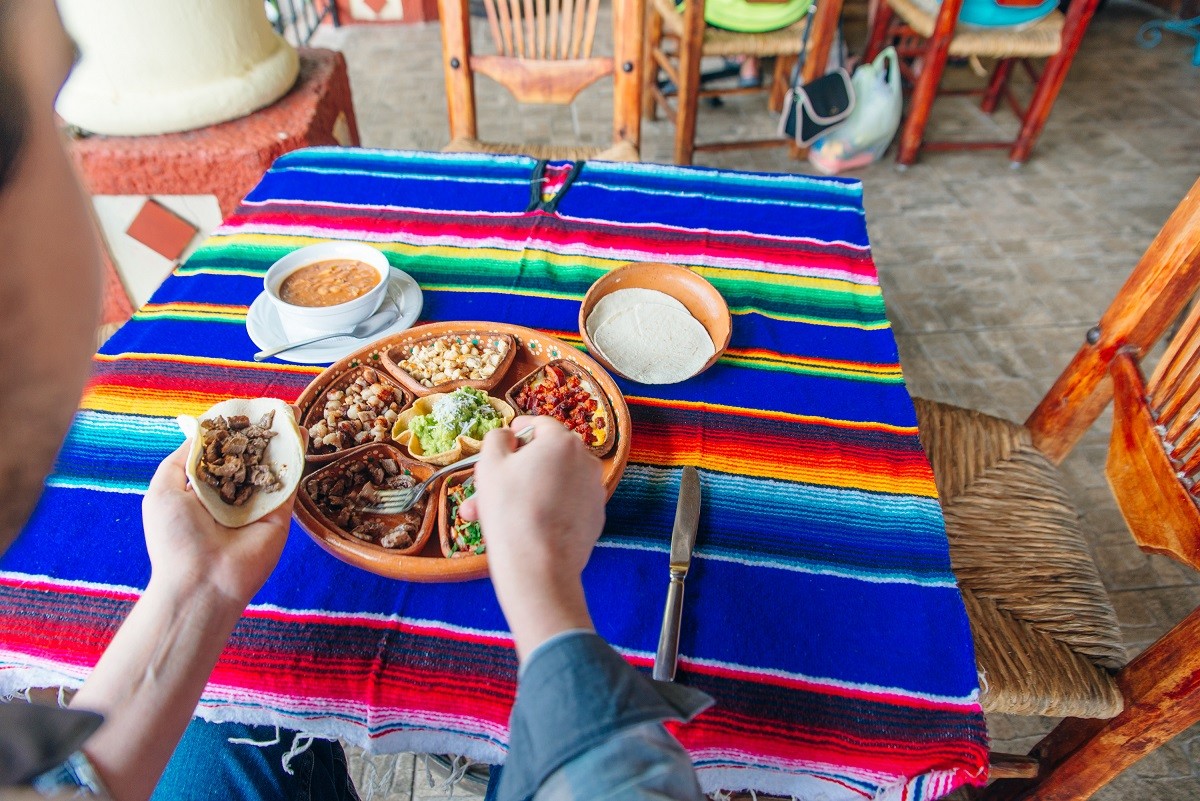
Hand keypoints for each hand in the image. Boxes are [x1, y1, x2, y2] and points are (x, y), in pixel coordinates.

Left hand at [141, 413, 302, 607]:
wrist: (202, 582)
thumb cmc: (175, 538)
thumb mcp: (164, 489)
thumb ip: (184, 459)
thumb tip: (203, 430)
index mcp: (202, 489)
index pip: (220, 453)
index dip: (230, 429)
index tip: (242, 409)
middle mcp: (231, 494)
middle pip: (250, 455)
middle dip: (260, 431)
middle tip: (273, 407)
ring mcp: (257, 504)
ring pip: (272, 465)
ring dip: (282, 440)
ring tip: (290, 413)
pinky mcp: (279, 514)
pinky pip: (288, 482)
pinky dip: (295, 457)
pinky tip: (300, 433)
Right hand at [460, 416, 605, 657]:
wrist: (538, 566)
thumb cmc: (510, 509)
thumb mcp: (490, 464)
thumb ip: (498, 438)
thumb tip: (509, 435)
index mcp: (563, 441)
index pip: (539, 425)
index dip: (517, 431)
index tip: (504, 442)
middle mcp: (587, 461)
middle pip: (545, 457)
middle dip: (514, 470)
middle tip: (488, 487)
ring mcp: (594, 490)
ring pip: (553, 483)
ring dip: (524, 492)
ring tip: (493, 514)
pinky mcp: (595, 517)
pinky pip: (566, 504)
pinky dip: (546, 509)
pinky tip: (522, 526)